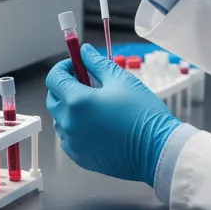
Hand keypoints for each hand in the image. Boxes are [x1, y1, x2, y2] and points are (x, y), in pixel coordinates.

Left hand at [45, 44, 181, 184]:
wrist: (157, 150)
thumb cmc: (142, 114)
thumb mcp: (121, 80)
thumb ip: (97, 63)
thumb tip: (84, 51)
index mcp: (76, 101)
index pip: (54, 77)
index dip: (64, 67)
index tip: (78, 65)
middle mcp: (69, 123)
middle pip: (53, 98)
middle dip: (64, 86)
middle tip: (86, 81)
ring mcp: (72, 143)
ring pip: (59, 119)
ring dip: (69, 107)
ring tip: (94, 104)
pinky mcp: (80, 157)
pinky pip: (68, 137)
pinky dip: (75, 127)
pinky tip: (95, 123)